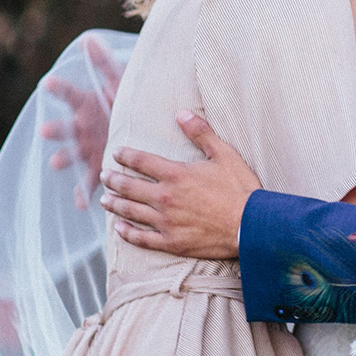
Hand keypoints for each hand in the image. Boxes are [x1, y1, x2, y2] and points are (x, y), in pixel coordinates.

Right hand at [43, 36, 125, 207]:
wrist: (137, 126)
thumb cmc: (124, 101)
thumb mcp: (118, 82)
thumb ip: (104, 63)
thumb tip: (89, 38)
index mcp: (86, 106)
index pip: (70, 95)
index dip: (60, 89)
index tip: (48, 82)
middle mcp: (81, 128)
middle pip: (65, 129)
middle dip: (56, 130)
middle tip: (45, 130)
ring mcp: (87, 149)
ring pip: (72, 156)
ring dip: (64, 159)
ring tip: (56, 162)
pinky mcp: (97, 167)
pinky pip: (89, 182)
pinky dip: (83, 193)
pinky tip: (81, 203)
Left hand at [101, 111, 260, 258]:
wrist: (251, 226)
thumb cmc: (240, 189)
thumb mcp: (224, 154)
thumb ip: (200, 132)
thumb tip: (181, 113)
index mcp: (175, 174)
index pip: (141, 161)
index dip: (125, 155)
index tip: (116, 153)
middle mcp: (165, 197)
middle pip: (129, 186)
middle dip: (113, 179)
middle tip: (104, 176)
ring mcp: (166, 222)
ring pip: (131, 211)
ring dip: (115, 204)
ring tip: (104, 200)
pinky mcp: (171, 242)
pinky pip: (142, 238)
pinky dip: (128, 233)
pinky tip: (119, 229)